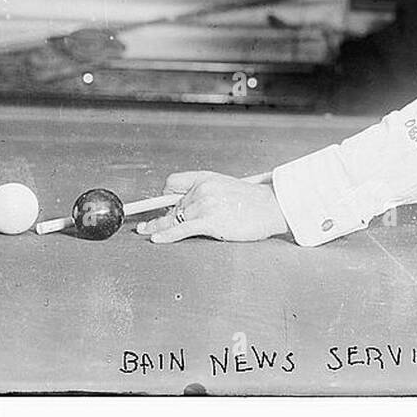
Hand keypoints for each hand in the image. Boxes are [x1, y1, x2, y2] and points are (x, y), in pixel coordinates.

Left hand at [136, 171, 289, 243]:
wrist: (271, 207)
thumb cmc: (251, 202)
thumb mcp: (224, 187)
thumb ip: (204, 193)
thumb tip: (184, 207)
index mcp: (205, 178)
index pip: (173, 183)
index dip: (163, 196)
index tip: (158, 206)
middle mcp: (202, 189)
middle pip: (172, 205)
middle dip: (161, 217)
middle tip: (144, 226)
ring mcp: (205, 205)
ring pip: (174, 218)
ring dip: (159, 227)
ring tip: (147, 232)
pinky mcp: (209, 221)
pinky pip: (181, 229)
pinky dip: (166, 235)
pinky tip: (156, 239)